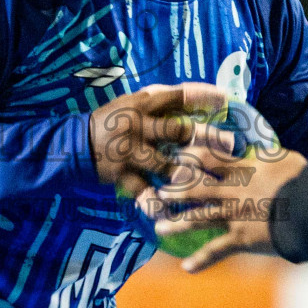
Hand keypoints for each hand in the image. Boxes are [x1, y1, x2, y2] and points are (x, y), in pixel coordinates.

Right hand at [88, 83, 233, 195]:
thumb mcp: (131, 103)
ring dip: (190, 175)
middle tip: (232, 145)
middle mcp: (138, 125)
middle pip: (178, 131)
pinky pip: (143, 191)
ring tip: (213, 182)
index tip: (227, 99)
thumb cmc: (110, 121)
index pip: (178, 96)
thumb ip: (158, 101)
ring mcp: (130, 151)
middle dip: (208, 138)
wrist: (75, 144)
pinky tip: (171, 212)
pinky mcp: (122, 174)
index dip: (203, 96)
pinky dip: (157, 203)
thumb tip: (193, 95)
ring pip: (166, 165)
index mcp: (142, 104)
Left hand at [137, 143, 306, 272]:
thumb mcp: (286, 159)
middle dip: (176, 191)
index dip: (193, 157)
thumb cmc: (303, 180)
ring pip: (198, 218)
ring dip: (177, 224)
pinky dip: (201, 260)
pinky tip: (186, 268)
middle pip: (196, 188)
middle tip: (160, 194)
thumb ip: (270, 157)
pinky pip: (217, 250)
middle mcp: (232, 191)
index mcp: (243, 169)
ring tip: (159, 229)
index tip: (180, 159)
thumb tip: (266, 155)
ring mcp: (233, 215)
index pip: (210, 159)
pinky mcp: (240, 238)